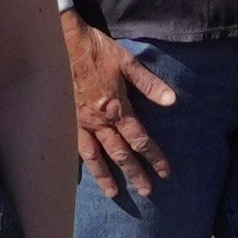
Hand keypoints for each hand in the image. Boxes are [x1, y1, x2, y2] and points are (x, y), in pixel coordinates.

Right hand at [66, 17, 175, 201]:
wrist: (65, 43)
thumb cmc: (98, 50)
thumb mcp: (128, 62)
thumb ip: (149, 84)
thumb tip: (172, 101)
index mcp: (117, 108)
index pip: (140, 139)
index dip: (154, 157)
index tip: (165, 172)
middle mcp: (100, 121)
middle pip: (121, 154)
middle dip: (135, 174)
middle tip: (147, 192)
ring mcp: (82, 123)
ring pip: (97, 157)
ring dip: (107, 176)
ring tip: (115, 194)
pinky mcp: (70, 121)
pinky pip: (78, 147)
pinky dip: (85, 163)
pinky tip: (88, 174)